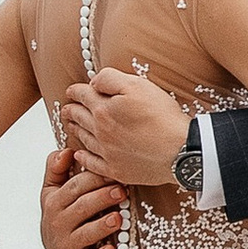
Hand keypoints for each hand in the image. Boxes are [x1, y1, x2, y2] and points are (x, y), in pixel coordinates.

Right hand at [39, 142, 124, 248]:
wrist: (53, 245)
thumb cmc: (60, 211)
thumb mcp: (53, 188)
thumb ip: (57, 168)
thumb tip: (66, 151)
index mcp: (55, 200)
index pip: (74, 187)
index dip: (93, 178)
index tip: (112, 171)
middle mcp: (59, 221)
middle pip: (82, 207)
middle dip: (102, 198)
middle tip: (121, 191)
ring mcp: (67, 242)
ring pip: (85, 234)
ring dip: (102, 226)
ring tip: (117, 219)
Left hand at [61, 69, 192, 191]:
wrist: (180, 150)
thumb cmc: (163, 117)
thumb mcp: (138, 85)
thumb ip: (110, 79)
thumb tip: (94, 82)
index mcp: (103, 110)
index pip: (82, 95)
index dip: (75, 90)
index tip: (72, 90)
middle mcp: (100, 132)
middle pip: (79, 117)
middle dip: (71, 110)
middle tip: (67, 108)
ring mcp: (107, 152)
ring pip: (84, 139)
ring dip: (75, 130)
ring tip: (72, 125)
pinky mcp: (117, 169)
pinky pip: (92, 164)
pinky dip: (83, 157)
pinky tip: (80, 154)